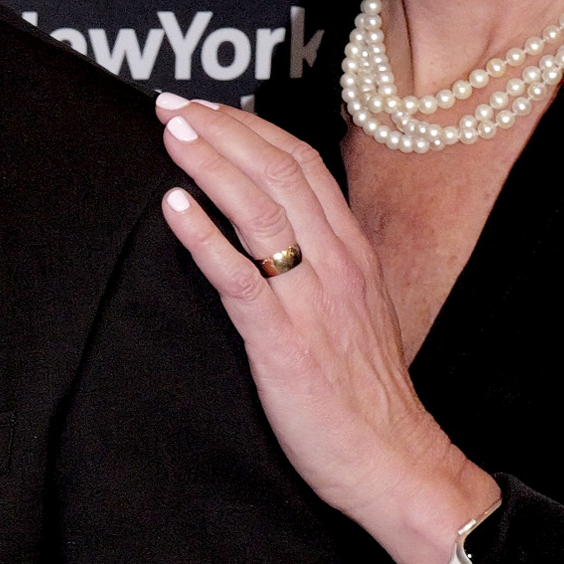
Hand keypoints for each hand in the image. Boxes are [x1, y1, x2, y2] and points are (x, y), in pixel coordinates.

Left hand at [149, 94, 499, 563]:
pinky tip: (173, 207)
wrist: (393, 459)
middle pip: (277, 173)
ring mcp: (310, 299)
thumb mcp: (348, 312)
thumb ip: (317, 267)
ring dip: (211, 164)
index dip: (251, 129)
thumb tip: (274, 236)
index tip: (206, 106)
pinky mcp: (284, 342)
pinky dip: (204, 236)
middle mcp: (335, 262)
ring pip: (260, 211)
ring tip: (171, 132)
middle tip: (171, 103)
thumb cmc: (362, 394)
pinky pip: (239, 278)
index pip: (300, 165)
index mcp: (351, 251)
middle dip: (222, 130)